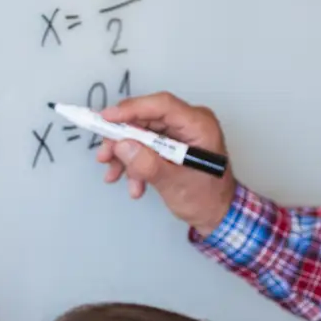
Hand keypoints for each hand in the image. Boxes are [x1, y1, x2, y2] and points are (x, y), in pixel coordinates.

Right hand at [92, 92, 237, 236]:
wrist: (216, 214)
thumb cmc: (208, 199)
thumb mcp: (176, 185)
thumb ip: (149, 165)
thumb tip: (123, 146)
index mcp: (200, 126)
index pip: (162, 105)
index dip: (132, 109)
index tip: (107, 119)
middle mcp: (190, 123)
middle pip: (147, 118)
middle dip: (122, 137)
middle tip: (105, 155)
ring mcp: (180, 132)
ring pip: (141, 132)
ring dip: (124, 154)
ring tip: (115, 175)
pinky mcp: (171, 143)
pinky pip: (145, 144)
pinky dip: (133, 161)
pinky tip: (132, 182)